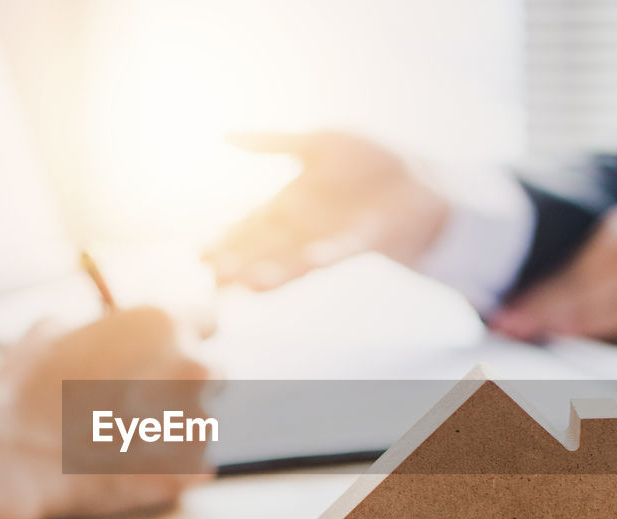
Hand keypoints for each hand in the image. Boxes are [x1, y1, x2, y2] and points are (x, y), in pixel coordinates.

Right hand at [0, 308, 211, 518]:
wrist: (14, 457)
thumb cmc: (26, 390)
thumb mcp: (52, 331)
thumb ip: (97, 326)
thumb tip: (104, 327)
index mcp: (163, 323)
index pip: (205, 321)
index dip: (184, 337)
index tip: (168, 353)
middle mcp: (192, 367)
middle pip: (210, 373)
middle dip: (182, 386)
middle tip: (139, 403)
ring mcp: (196, 422)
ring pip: (199, 422)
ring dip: (173, 429)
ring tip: (122, 439)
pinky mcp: (189, 470)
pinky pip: (192, 466)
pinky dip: (169, 467)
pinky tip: (129, 466)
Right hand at [206, 131, 449, 289]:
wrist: (417, 182)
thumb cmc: (367, 164)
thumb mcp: (315, 145)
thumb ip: (271, 143)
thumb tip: (223, 135)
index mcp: (289, 205)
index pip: (248, 226)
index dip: (225, 241)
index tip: (199, 257)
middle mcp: (304, 227)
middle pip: (265, 248)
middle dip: (241, 263)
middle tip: (214, 279)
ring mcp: (331, 237)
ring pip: (295, 258)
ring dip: (273, 270)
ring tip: (249, 284)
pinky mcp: (362, 239)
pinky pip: (340, 248)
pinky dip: (326, 253)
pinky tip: (312, 260)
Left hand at [491, 205, 616, 340]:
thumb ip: (600, 284)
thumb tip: (557, 316)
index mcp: (614, 234)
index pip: (564, 269)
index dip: (532, 293)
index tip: (502, 311)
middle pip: (570, 282)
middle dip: (533, 307)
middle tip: (503, 325)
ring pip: (591, 296)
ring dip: (555, 317)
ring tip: (524, 330)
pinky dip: (593, 322)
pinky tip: (568, 331)